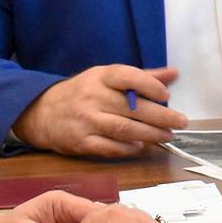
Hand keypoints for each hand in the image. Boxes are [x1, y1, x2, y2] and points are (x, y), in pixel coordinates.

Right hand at [13, 64, 187, 159]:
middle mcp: (92, 97)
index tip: (166, 95)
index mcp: (100, 77)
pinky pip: (109, 147)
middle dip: (159, 116)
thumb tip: (173, 74)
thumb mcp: (106, 78)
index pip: (126, 77)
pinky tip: (141, 146)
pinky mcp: (80, 142)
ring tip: (167, 135)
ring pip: (122, 129)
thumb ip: (141, 77)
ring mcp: (85, 121)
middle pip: (130, 108)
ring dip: (149, 134)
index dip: (148, 85)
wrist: (41, 113)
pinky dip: (127, 148)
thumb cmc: (82, 93)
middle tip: (180, 122)